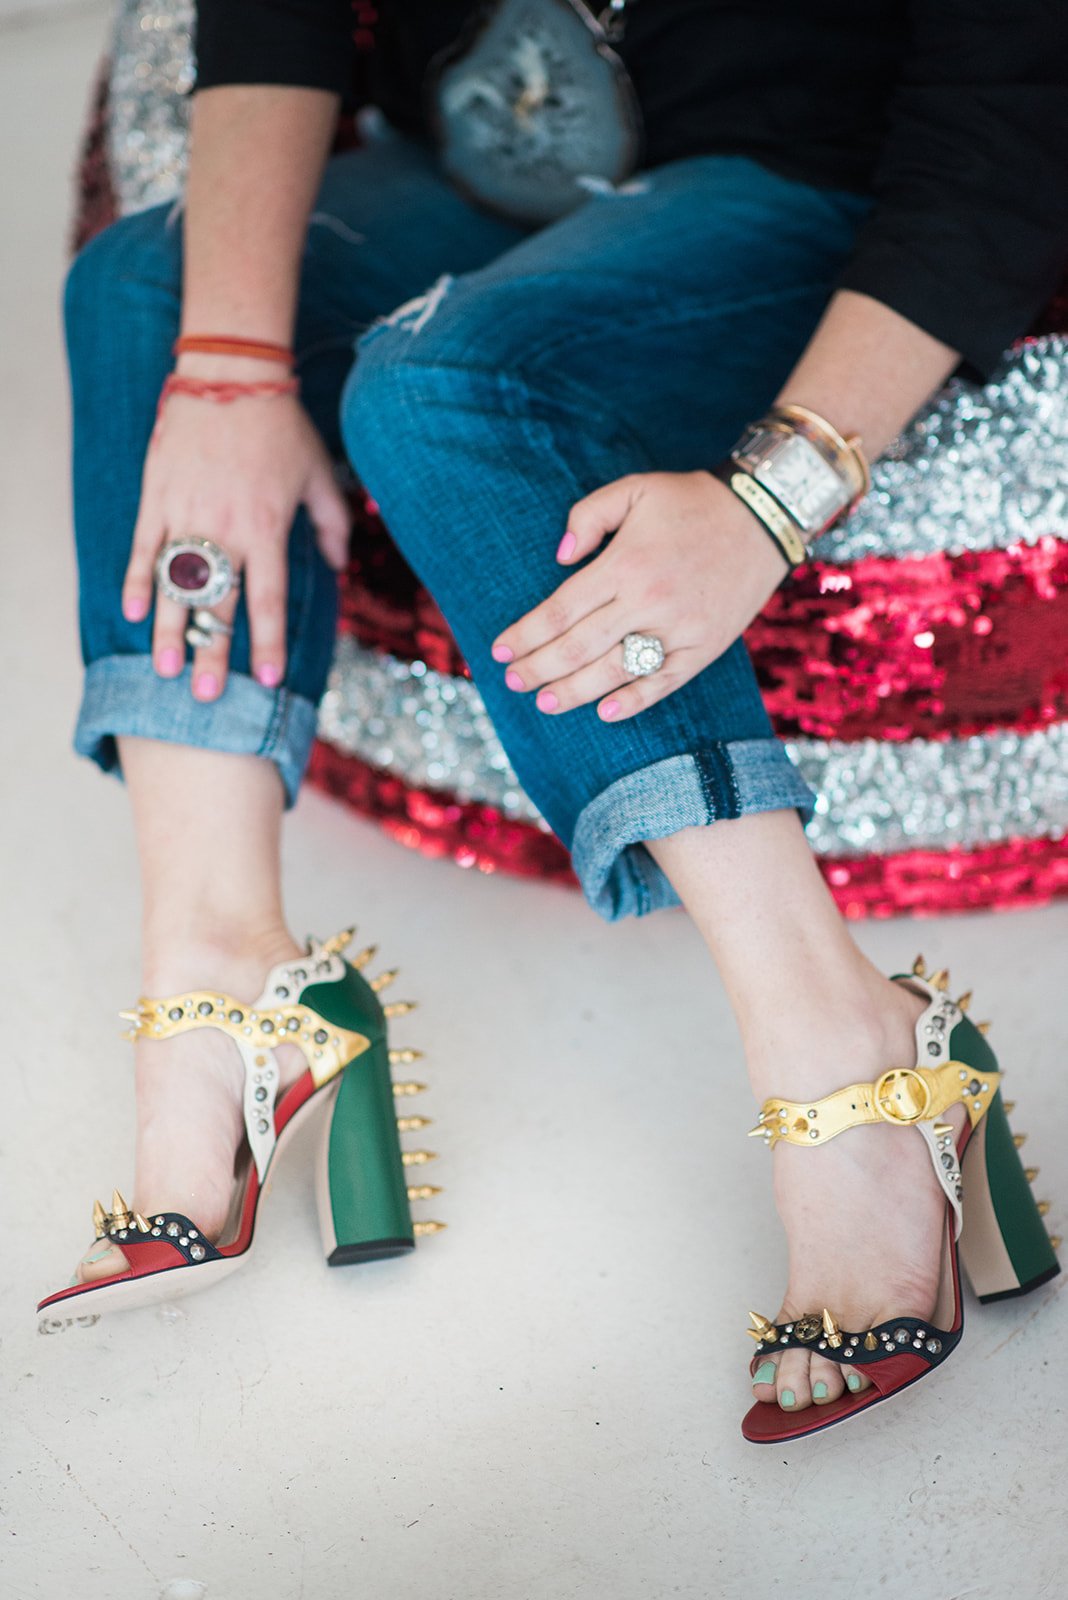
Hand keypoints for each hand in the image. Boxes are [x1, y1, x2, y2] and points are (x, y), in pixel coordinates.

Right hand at [121, 357, 350, 700]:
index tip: (272, 680)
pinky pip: (143, 547)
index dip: (270, 642)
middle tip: (207, 696)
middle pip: (218, 604)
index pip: (269, 598)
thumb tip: (341, 566)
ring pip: (175, 584)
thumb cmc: (280, 426)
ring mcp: (186, 513)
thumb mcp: (317, 473)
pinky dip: (137, 580)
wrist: (231, 373)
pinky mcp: (157, 496)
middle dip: (213, 652)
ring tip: (165, 669)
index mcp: (267, 528)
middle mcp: (226, 528)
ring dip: (169, 630)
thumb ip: (332, 524)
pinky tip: (133, 613)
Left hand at [491, 471, 789, 720]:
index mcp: (625, 563)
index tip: (500, 650)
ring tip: (544, 702)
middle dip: (538, 668)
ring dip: (573, 692)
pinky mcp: (704, 647)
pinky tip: (604, 713)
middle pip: (578, 648)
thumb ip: (588, 516)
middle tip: (513, 682)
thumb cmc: (691, 501)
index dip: (526, 634)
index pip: (560, 610)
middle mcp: (648, 601)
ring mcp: (679, 629)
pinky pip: (662, 683)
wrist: (764, 516)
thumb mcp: (634, 488)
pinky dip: (632, 701)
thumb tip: (558, 557)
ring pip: (614, 672)